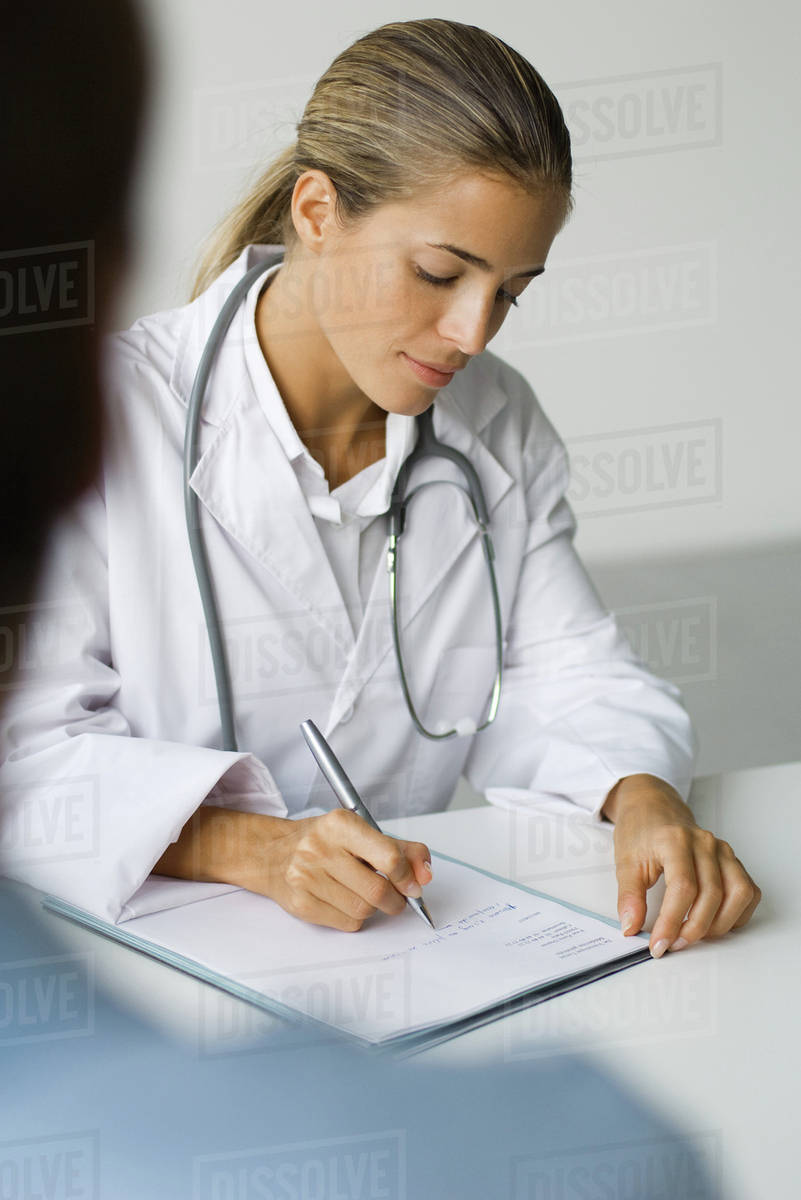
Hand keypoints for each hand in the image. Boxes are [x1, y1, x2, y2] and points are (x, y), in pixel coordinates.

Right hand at [241, 808, 432, 931]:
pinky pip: (347, 923)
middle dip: (395, 899)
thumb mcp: (361, 833)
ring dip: (373, 908)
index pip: (388, 857)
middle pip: (377, 890)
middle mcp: (320, 848)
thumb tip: (426, 873)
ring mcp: (306, 877)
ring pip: (363, 910)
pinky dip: (354, 918)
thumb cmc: (323, 841)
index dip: (408, 876)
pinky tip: (344, 901)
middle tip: (396, 897)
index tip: (414, 885)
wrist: (272, 853)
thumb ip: (401, 849)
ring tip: (362, 893)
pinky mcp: (300, 904)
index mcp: (340, 824)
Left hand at [602, 774, 761, 957]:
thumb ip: (629, 896)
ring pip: (738, 894)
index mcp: (675, 840)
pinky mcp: (732, 860)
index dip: (671, 922)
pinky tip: (716, 922)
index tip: (659, 944)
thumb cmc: (641, 830)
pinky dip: (737, 913)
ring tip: (694, 935)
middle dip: (693, 929)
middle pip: (712, 895)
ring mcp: (723, 851)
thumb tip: (632, 927)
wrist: (654, 806)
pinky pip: (748, 891)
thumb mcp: (625, 860)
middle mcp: (705, 844)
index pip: (683, 888)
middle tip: (673, 944)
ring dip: (720, 924)